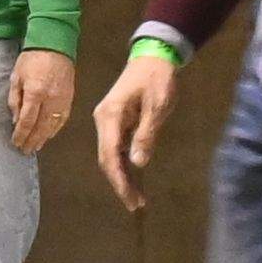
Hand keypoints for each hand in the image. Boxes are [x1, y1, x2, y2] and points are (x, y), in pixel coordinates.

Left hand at [8, 49, 77, 154]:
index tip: (15, 143)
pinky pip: (63, 119)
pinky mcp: (70, 99)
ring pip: (53, 125)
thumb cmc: (32, 59)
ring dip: (43, 138)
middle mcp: (50, 99)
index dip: (21, 134)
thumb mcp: (16, 77)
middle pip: (40, 127)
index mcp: (35, 93)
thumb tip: (16, 120)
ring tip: (36, 147)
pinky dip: (55, 129)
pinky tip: (50, 135)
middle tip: (25, 151)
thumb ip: (15, 99)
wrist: (55, 45)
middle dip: (32, 140)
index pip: (27, 121)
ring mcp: (62, 100)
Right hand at [92, 50, 177, 207]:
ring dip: (122, 176)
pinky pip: (117, 148)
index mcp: (109, 116)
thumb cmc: (157, 78)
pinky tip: (133, 179)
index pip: (110, 154)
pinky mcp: (116, 123)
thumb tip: (138, 163)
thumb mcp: (158, 104)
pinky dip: (125, 165)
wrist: (153, 57)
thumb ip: (147, 133)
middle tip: (135, 204)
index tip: (130, 198)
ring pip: (111, 155)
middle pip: (107, 159)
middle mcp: (103, 121)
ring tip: (136, 198)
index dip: (119, 179)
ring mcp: (108, 122)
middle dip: (119, 183)